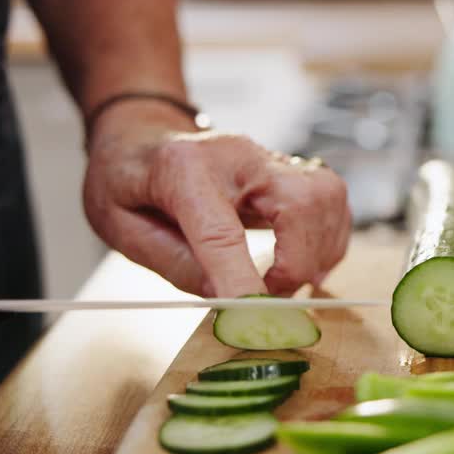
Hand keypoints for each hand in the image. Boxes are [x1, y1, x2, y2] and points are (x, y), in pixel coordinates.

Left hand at [82, 101, 351, 297]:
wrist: (141, 135)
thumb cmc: (126, 178)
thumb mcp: (121, 227)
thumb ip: (175, 263)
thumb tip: (228, 298)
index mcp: (182, 168)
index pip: (221, 230)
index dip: (241, 279)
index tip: (252, 318)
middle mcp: (237, 155)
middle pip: (298, 204)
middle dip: (297, 263)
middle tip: (267, 296)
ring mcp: (270, 157)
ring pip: (326, 200)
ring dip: (316, 253)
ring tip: (281, 281)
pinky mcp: (292, 168)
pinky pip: (333, 202)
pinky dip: (326, 241)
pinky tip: (302, 262)